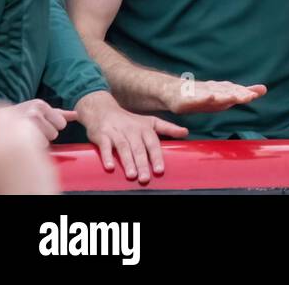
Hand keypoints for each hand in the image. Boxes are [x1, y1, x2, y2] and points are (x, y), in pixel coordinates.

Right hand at [5, 99, 75, 142]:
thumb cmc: (23, 118)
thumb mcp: (40, 112)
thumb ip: (59, 114)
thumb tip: (78, 114)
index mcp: (40, 105)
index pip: (62, 124)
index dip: (53, 127)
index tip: (42, 124)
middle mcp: (33, 112)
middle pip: (54, 133)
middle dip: (46, 134)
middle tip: (33, 131)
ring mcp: (24, 124)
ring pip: (45, 142)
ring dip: (38, 142)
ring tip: (28, 136)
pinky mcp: (19, 136)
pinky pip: (36, 148)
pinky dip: (32, 148)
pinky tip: (24, 141)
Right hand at [74, 90, 188, 184]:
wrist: (103, 110)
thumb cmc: (130, 120)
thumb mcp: (151, 121)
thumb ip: (168, 128)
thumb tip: (186, 132)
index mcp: (145, 128)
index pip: (153, 143)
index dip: (156, 157)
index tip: (160, 170)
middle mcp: (132, 130)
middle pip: (138, 148)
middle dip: (142, 163)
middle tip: (146, 178)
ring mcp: (117, 133)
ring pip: (123, 148)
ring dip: (128, 162)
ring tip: (132, 176)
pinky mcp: (102, 136)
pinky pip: (105, 147)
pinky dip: (107, 156)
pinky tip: (110, 167)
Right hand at [165, 79, 266, 115]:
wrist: (172, 91)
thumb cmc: (201, 94)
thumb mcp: (222, 95)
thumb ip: (242, 93)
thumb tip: (264, 89)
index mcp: (220, 90)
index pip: (235, 90)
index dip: (244, 92)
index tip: (257, 93)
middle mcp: (211, 89)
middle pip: (226, 92)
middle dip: (238, 94)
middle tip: (250, 96)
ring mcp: (198, 94)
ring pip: (212, 95)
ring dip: (223, 96)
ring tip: (234, 97)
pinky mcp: (186, 100)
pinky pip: (195, 99)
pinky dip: (203, 98)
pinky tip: (210, 97)